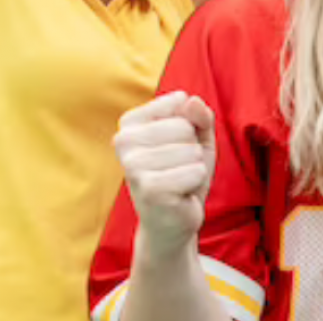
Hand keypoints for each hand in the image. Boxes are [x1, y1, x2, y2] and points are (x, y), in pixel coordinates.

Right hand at [114, 91, 216, 259]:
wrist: (172, 221)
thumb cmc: (182, 174)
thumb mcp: (197, 138)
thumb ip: (199, 115)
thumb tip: (190, 101)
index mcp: (131, 124)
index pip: (180, 102)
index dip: (192, 126)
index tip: (177, 146)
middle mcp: (123, 141)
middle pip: (185, 127)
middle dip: (192, 149)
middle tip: (178, 169)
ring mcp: (133, 166)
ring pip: (191, 150)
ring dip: (193, 169)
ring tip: (178, 182)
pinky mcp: (149, 189)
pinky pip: (195, 172)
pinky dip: (195, 184)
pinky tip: (179, 195)